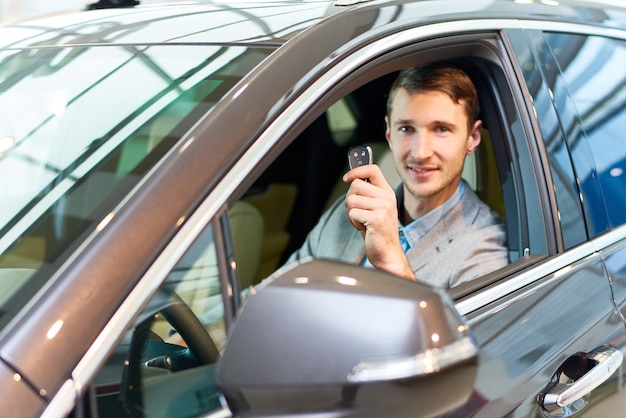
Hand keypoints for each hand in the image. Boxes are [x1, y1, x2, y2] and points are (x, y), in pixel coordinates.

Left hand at [343, 165, 414, 280]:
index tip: (346, 178)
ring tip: (363, 221)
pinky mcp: (377, 218)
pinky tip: (364, 228)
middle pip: (356, 185)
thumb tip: (351, 178)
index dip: (356, 170)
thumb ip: (367, 193)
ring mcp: (383, 207)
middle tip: (359, 212)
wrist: (387, 253)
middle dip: (350, 199)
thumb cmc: (378, 232)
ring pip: (351, 200)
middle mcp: (387, 197)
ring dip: (352, 213)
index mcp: (387, 192)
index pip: (373, 169)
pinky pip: (353, 213)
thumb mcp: (375, 207)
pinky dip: (354, 222)